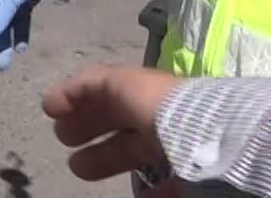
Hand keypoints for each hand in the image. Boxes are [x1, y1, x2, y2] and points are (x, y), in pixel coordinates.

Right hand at [43, 65, 180, 194]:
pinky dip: (149, 188)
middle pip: (118, 116)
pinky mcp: (193, 173)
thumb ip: (96, 85)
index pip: (104, 85)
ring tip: (78, 168)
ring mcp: (176, 142)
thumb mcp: (124, 86)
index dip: (74, 94)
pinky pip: (167, 179)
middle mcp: (158, 111)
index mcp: (142, 88)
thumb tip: (65, 95)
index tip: (49, 109)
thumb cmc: (166, 109)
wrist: (221, 139)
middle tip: (61, 137)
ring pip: (135, 148)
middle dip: (86, 124)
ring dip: (104, 157)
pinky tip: (135, 197)